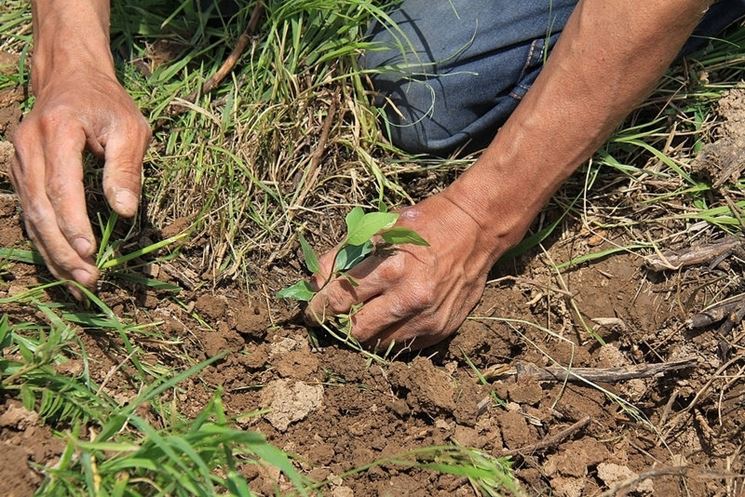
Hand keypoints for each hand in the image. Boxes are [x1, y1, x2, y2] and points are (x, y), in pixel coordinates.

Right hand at [10, 70, 150, 291]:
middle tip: (89, 279)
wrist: (69, 77)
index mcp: (58, 130)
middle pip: (40, 208)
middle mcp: (28, 146)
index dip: (74, 223)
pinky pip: (29, 213)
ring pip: (30, 216)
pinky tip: (63, 267)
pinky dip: (45, 242)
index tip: (91, 253)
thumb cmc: (107, 103)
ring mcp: (18, 160)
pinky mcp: (20, 173)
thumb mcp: (129, 128)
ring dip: (53, 253)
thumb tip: (124, 212)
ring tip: (79, 285)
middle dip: (63, 249)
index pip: (61, 186)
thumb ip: (125, 169)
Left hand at [304, 192, 509, 349]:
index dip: (319, 306)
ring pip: (378, 343)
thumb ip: (346, 254)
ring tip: (363, 315)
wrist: (476, 228)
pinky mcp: (440, 330)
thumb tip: (316, 280)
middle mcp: (410, 298)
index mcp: (392, 267)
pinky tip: (390, 317)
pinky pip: (402, 345)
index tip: (312, 310)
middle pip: (356, 329)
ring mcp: (427, 318)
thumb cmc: (425, 222)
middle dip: (340, 324)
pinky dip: (390, 334)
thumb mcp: (382, 227)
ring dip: (365, 332)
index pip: (341, 298)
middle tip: (334, 316)